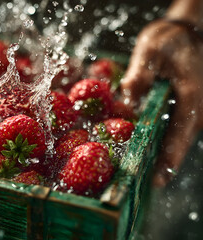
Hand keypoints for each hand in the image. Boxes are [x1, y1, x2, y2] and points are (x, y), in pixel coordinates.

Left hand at [121, 19, 202, 186]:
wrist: (188, 33)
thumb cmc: (171, 40)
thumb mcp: (152, 50)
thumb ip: (139, 74)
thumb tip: (127, 95)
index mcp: (192, 96)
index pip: (181, 133)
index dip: (168, 158)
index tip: (157, 180)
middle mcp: (198, 108)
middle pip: (178, 143)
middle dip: (159, 163)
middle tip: (137, 182)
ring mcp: (194, 110)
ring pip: (175, 139)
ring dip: (157, 154)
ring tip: (136, 172)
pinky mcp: (186, 110)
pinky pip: (172, 130)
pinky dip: (157, 140)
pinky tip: (140, 148)